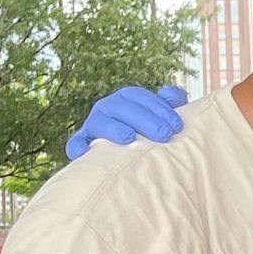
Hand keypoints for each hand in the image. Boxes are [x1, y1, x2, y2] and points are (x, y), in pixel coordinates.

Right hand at [65, 83, 186, 159]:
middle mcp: (107, 107)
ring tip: (129, 138)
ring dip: (113, 128)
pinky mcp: (82, 142)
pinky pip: (76, 142)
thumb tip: (171, 96)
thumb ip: (170, 103)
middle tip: (163, 135)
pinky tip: (85, 153)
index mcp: (125, 98)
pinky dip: (77, 146)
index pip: (139, 96)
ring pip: (99, 122)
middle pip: (123, 108)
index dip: (159, 107)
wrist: (126, 157)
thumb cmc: (149, 133)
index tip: (176, 125)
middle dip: (144, 120)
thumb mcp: (160, 116)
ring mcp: (92, 124)